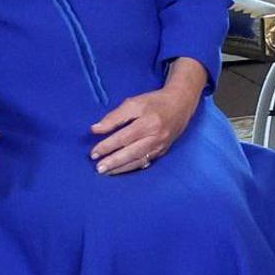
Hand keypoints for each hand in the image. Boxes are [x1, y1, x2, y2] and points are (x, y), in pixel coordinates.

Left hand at [91, 63, 207, 174]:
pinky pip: (145, 162)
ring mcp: (161, 146)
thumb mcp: (133, 103)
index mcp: (148, 122)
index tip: (94, 152)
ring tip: (106, 172)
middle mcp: (156, 136)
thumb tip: (95, 129)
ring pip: (138, 160)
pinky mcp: (163, 151)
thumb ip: (114, 117)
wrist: (180, 105)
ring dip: (121, 168)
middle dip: (113, 161)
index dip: (107, 146)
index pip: (124, 137)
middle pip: (131, 152)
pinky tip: (121, 170)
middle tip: (98, 168)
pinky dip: (132, 167)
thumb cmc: (154, 102)